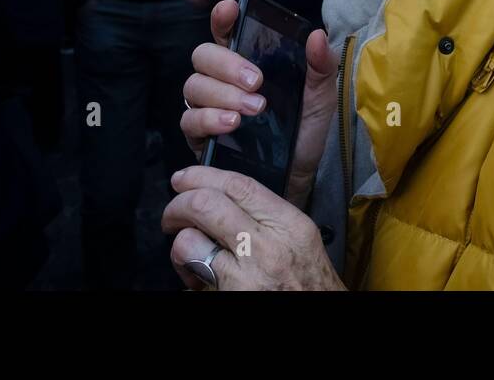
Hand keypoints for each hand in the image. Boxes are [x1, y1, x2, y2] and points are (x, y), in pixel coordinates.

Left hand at [164, 166, 344, 290]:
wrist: (321, 318)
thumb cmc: (309, 286)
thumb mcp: (300, 242)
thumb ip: (269, 219)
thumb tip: (226, 199)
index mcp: (290, 225)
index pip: (240, 185)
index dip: (203, 175)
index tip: (185, 177)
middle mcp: (270, 246)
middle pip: (207, 204)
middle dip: (178, 205)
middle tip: (173, 216)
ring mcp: (250, 274)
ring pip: (191, 240)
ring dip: (179, 244)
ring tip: (186, 254)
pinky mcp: (233, 295)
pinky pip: (193, 275)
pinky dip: (187, 273)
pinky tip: (196, 280)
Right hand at [180, 0, 338, 208]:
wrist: (298, 178)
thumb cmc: (304, 133)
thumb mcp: (320, 99)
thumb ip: (320, 67)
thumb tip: (316, 35)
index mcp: (248, 62)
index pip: (225, 31)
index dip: (222, 17)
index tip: (230, 9)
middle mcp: (222, 81)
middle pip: (202, 55)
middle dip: (227, 64)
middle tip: (257, 81)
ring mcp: (207, 107)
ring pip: (193, 86)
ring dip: (222, 94)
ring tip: (252, 110)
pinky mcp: (199, 137)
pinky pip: (189, 120)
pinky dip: (208, 119)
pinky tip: (231, 126)